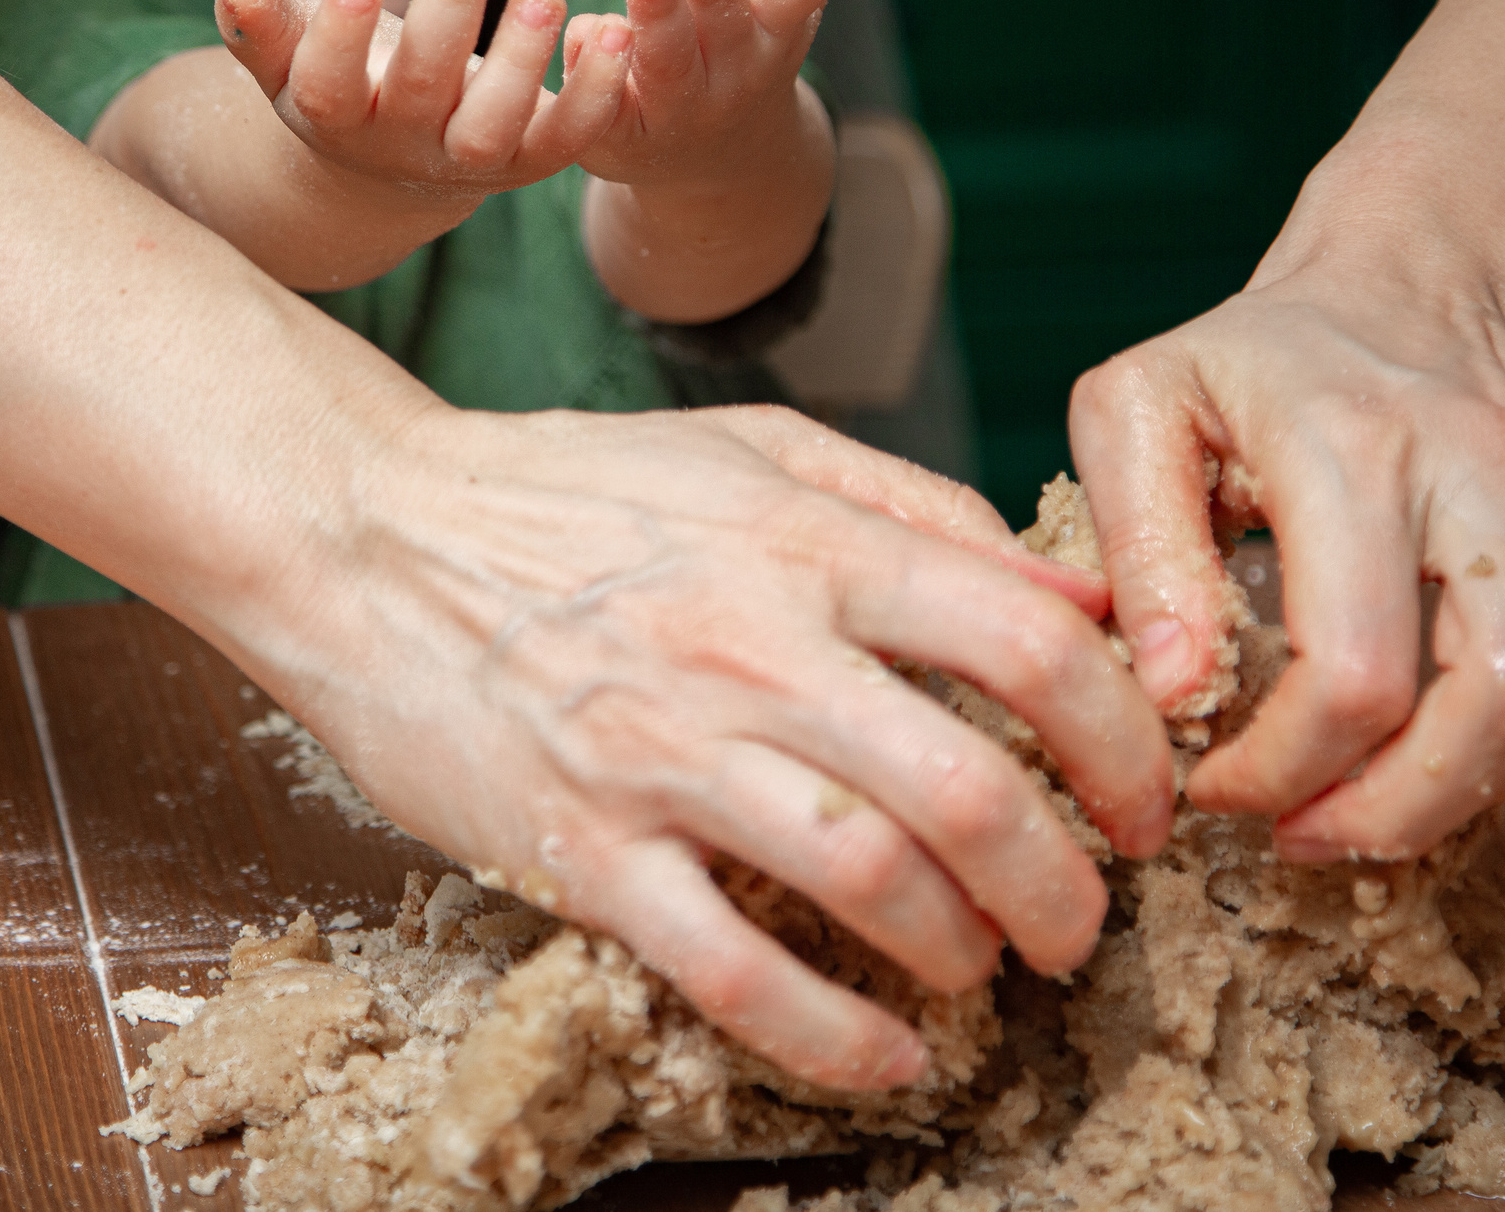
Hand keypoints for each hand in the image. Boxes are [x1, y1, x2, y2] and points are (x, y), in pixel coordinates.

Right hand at [216, 0, 622, 197]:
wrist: (395, 163)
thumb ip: (259, 20)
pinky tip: (614, 31)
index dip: (341, 39)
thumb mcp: (291, 53)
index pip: (329, 86)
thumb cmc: (339, 76)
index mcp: (335, 115)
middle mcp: (401, 145)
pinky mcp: (530, 161)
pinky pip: (566, 137)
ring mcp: (468, 159)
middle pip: (421, 85)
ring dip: (522, 60)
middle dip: (451, 6)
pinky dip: (593, 92)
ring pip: (494, 125)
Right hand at [271, 403, 1169, 1091]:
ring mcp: (661, 754)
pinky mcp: (581, 847)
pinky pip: (729, 969)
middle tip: (1083, 917)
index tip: (1140, 796)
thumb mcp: (750, 451)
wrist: (364, 533)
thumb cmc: (566, 490)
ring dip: (962, 951)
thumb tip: (1071, 586)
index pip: (1028, 637)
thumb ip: (913, 504)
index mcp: (806, 543)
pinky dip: (831, 1035)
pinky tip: (885, 1053)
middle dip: (1066, 878)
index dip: (1122, 735)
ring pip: (869, 881)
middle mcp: (750, 647)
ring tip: (981, 967)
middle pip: (972, 786)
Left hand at [573, 0, 864, 189]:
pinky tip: (575, 27)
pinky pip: (604, 102)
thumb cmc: (744, 35)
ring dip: (655, 10)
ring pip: (667, 57)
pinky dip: (590, 65)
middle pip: (723, 2)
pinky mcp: (625, 138)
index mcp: (780, 17)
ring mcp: (684, 107)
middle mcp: (738, 64)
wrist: (715, 164)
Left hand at [1067, 243, 1504, 864]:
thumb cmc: (1254, 362)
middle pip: (1503, 697)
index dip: (1286, 769)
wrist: (1408, 277)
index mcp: (1356, 447)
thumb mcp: (1138, 410)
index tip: (1222, 790)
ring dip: (1498, 790)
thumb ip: (1134, 546)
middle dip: (1399, 810)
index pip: (1357, 670)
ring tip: (1390, 807)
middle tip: (1310, 835)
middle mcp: (1494, 472)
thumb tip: (1174, 692)